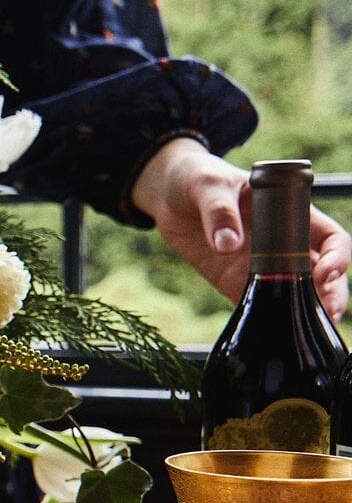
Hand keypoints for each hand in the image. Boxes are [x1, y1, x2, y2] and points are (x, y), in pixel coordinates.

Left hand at [131, 138, 349, 316]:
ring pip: (294, 292)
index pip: (330, 238)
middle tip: (328, 311)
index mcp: (291, 214)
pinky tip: (269, 325)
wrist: (167, 193)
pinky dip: (266, 315)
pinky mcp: (235, 280)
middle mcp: (283, 243)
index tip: (324, 272)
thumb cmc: (198, 178)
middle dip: (331, 292)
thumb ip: (219, 210)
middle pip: (322, 272)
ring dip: (303, 308)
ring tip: (303, 325)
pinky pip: (257, 302)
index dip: (336, 256)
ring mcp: (261, 265)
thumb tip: (227, 244)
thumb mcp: (209, 185)